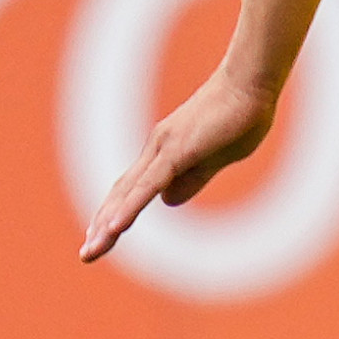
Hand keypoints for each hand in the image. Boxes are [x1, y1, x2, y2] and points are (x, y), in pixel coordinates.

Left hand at [79, 70, 278, 261]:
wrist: (251, 84)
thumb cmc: (242, 115)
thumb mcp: (217, 157)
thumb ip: (193, 178)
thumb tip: (168, 202)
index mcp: (165, 151)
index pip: (132, 188)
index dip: (116, 212)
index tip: (101, 236)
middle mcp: (156, 149)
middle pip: (122, 193)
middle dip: (103, 226)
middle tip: (86, 254)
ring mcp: (163, 149)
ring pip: (129, 194)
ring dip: (108, 225)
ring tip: (91, 251)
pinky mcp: (176, 152)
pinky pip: (148, 186)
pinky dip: (129, 208)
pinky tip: (114, 228)